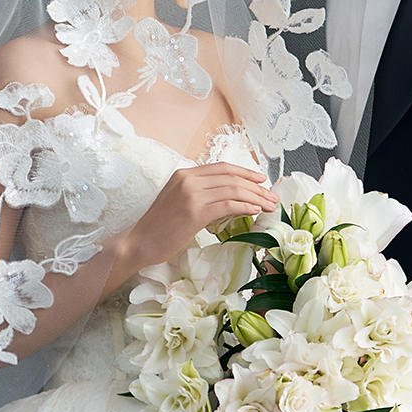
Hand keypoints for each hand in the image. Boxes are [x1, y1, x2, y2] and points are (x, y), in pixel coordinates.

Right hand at [117, 162, 279, 273]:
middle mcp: (189, 180)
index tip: (260, 180)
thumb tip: (225, 197)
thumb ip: (198, 194)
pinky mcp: (195, 212)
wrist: (139, 243)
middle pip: (231, 177)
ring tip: (269, 205)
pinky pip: (228, 205)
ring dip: (256, 197)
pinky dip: (245, 206)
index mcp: (184, 174)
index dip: (245, 172)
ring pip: (233, 190)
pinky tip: (255, 211)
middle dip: (256, 186)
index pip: (222, 168)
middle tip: (272, 196)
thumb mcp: (177, 201)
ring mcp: (192, 195)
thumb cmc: (158, 228)